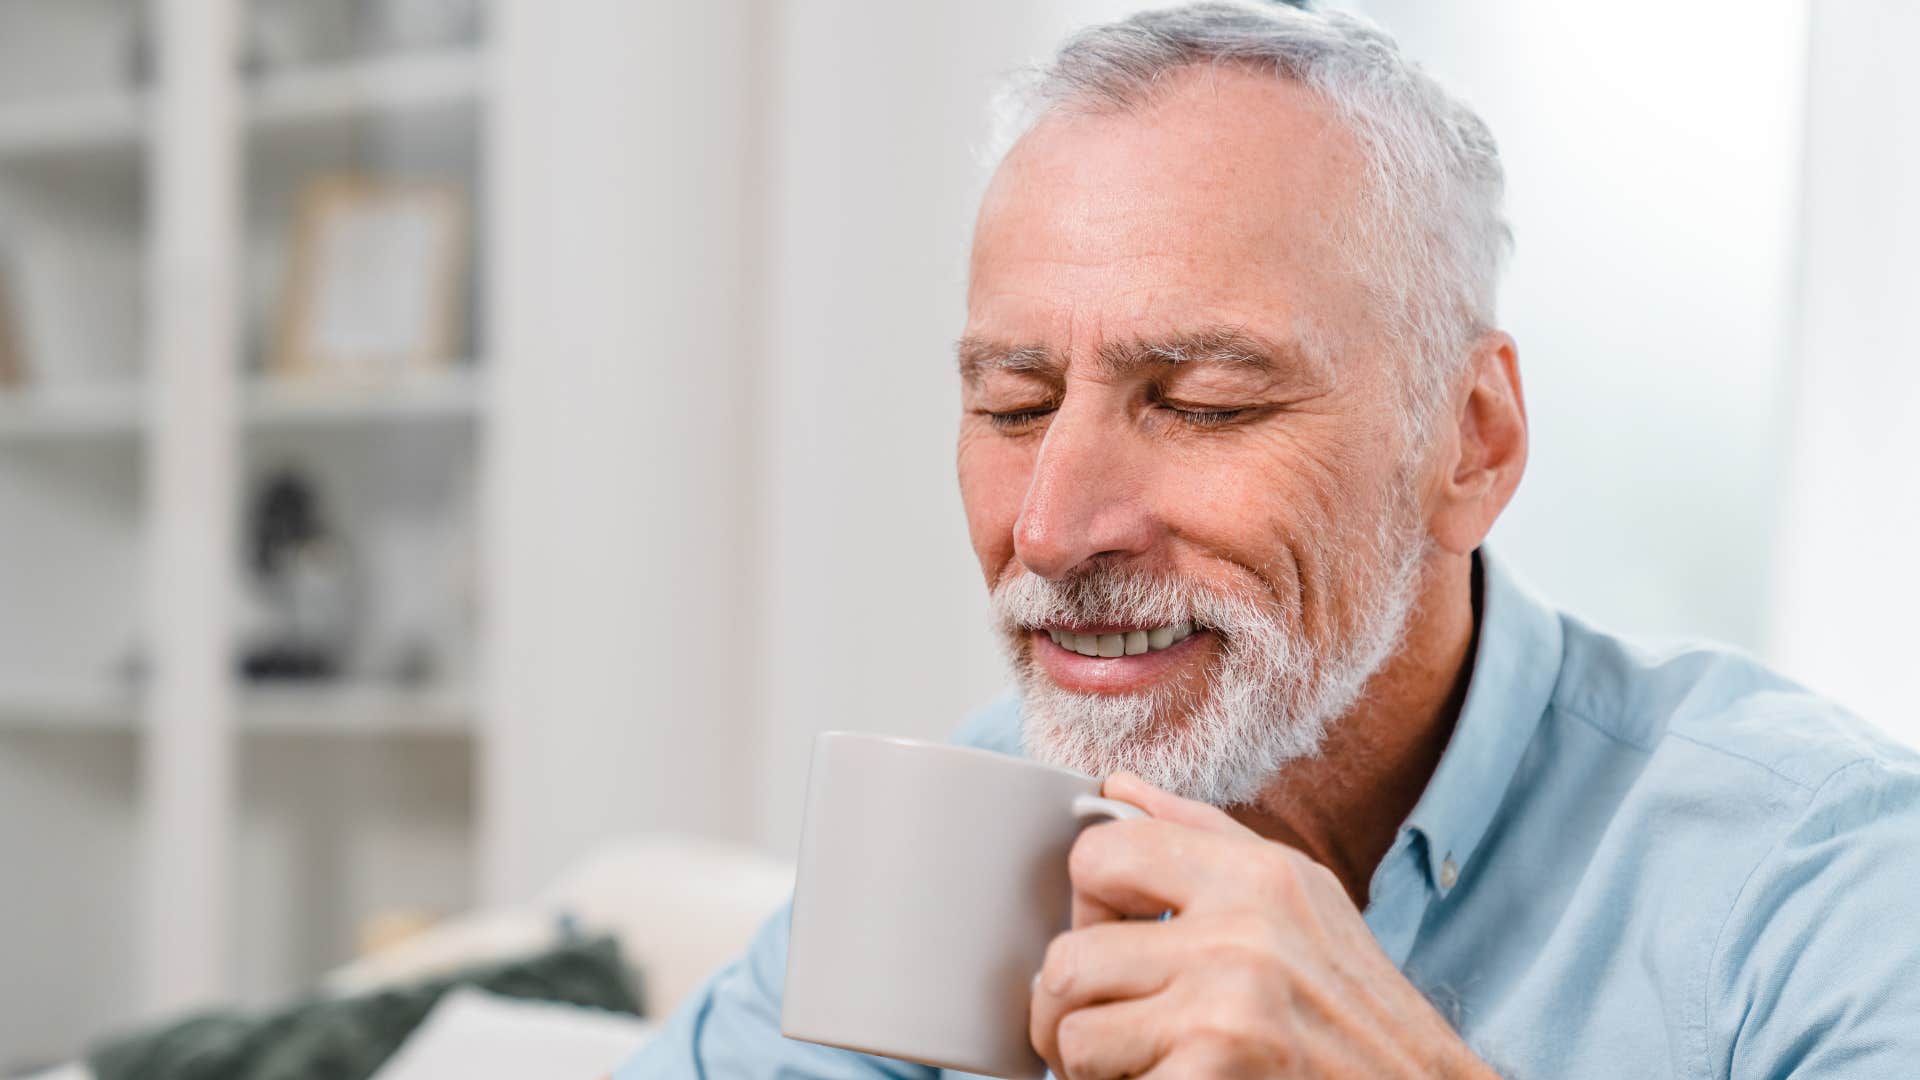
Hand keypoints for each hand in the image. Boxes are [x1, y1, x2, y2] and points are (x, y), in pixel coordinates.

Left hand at [1029, 772, 1496, 1078]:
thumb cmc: (1358, 1010)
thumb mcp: (1301, 896)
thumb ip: (1199, 834)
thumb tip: (1116, 788)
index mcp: (1256, 877)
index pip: (1095, 857)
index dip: (1088, 907)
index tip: (1118, 940)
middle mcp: (1240, 939)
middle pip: (1068, 962)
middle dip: (1081, 1006)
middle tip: (1127, 1025)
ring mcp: (1224, 1017)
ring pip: (1073, 1037)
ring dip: (1101, 1065)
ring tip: (1159, 1060)